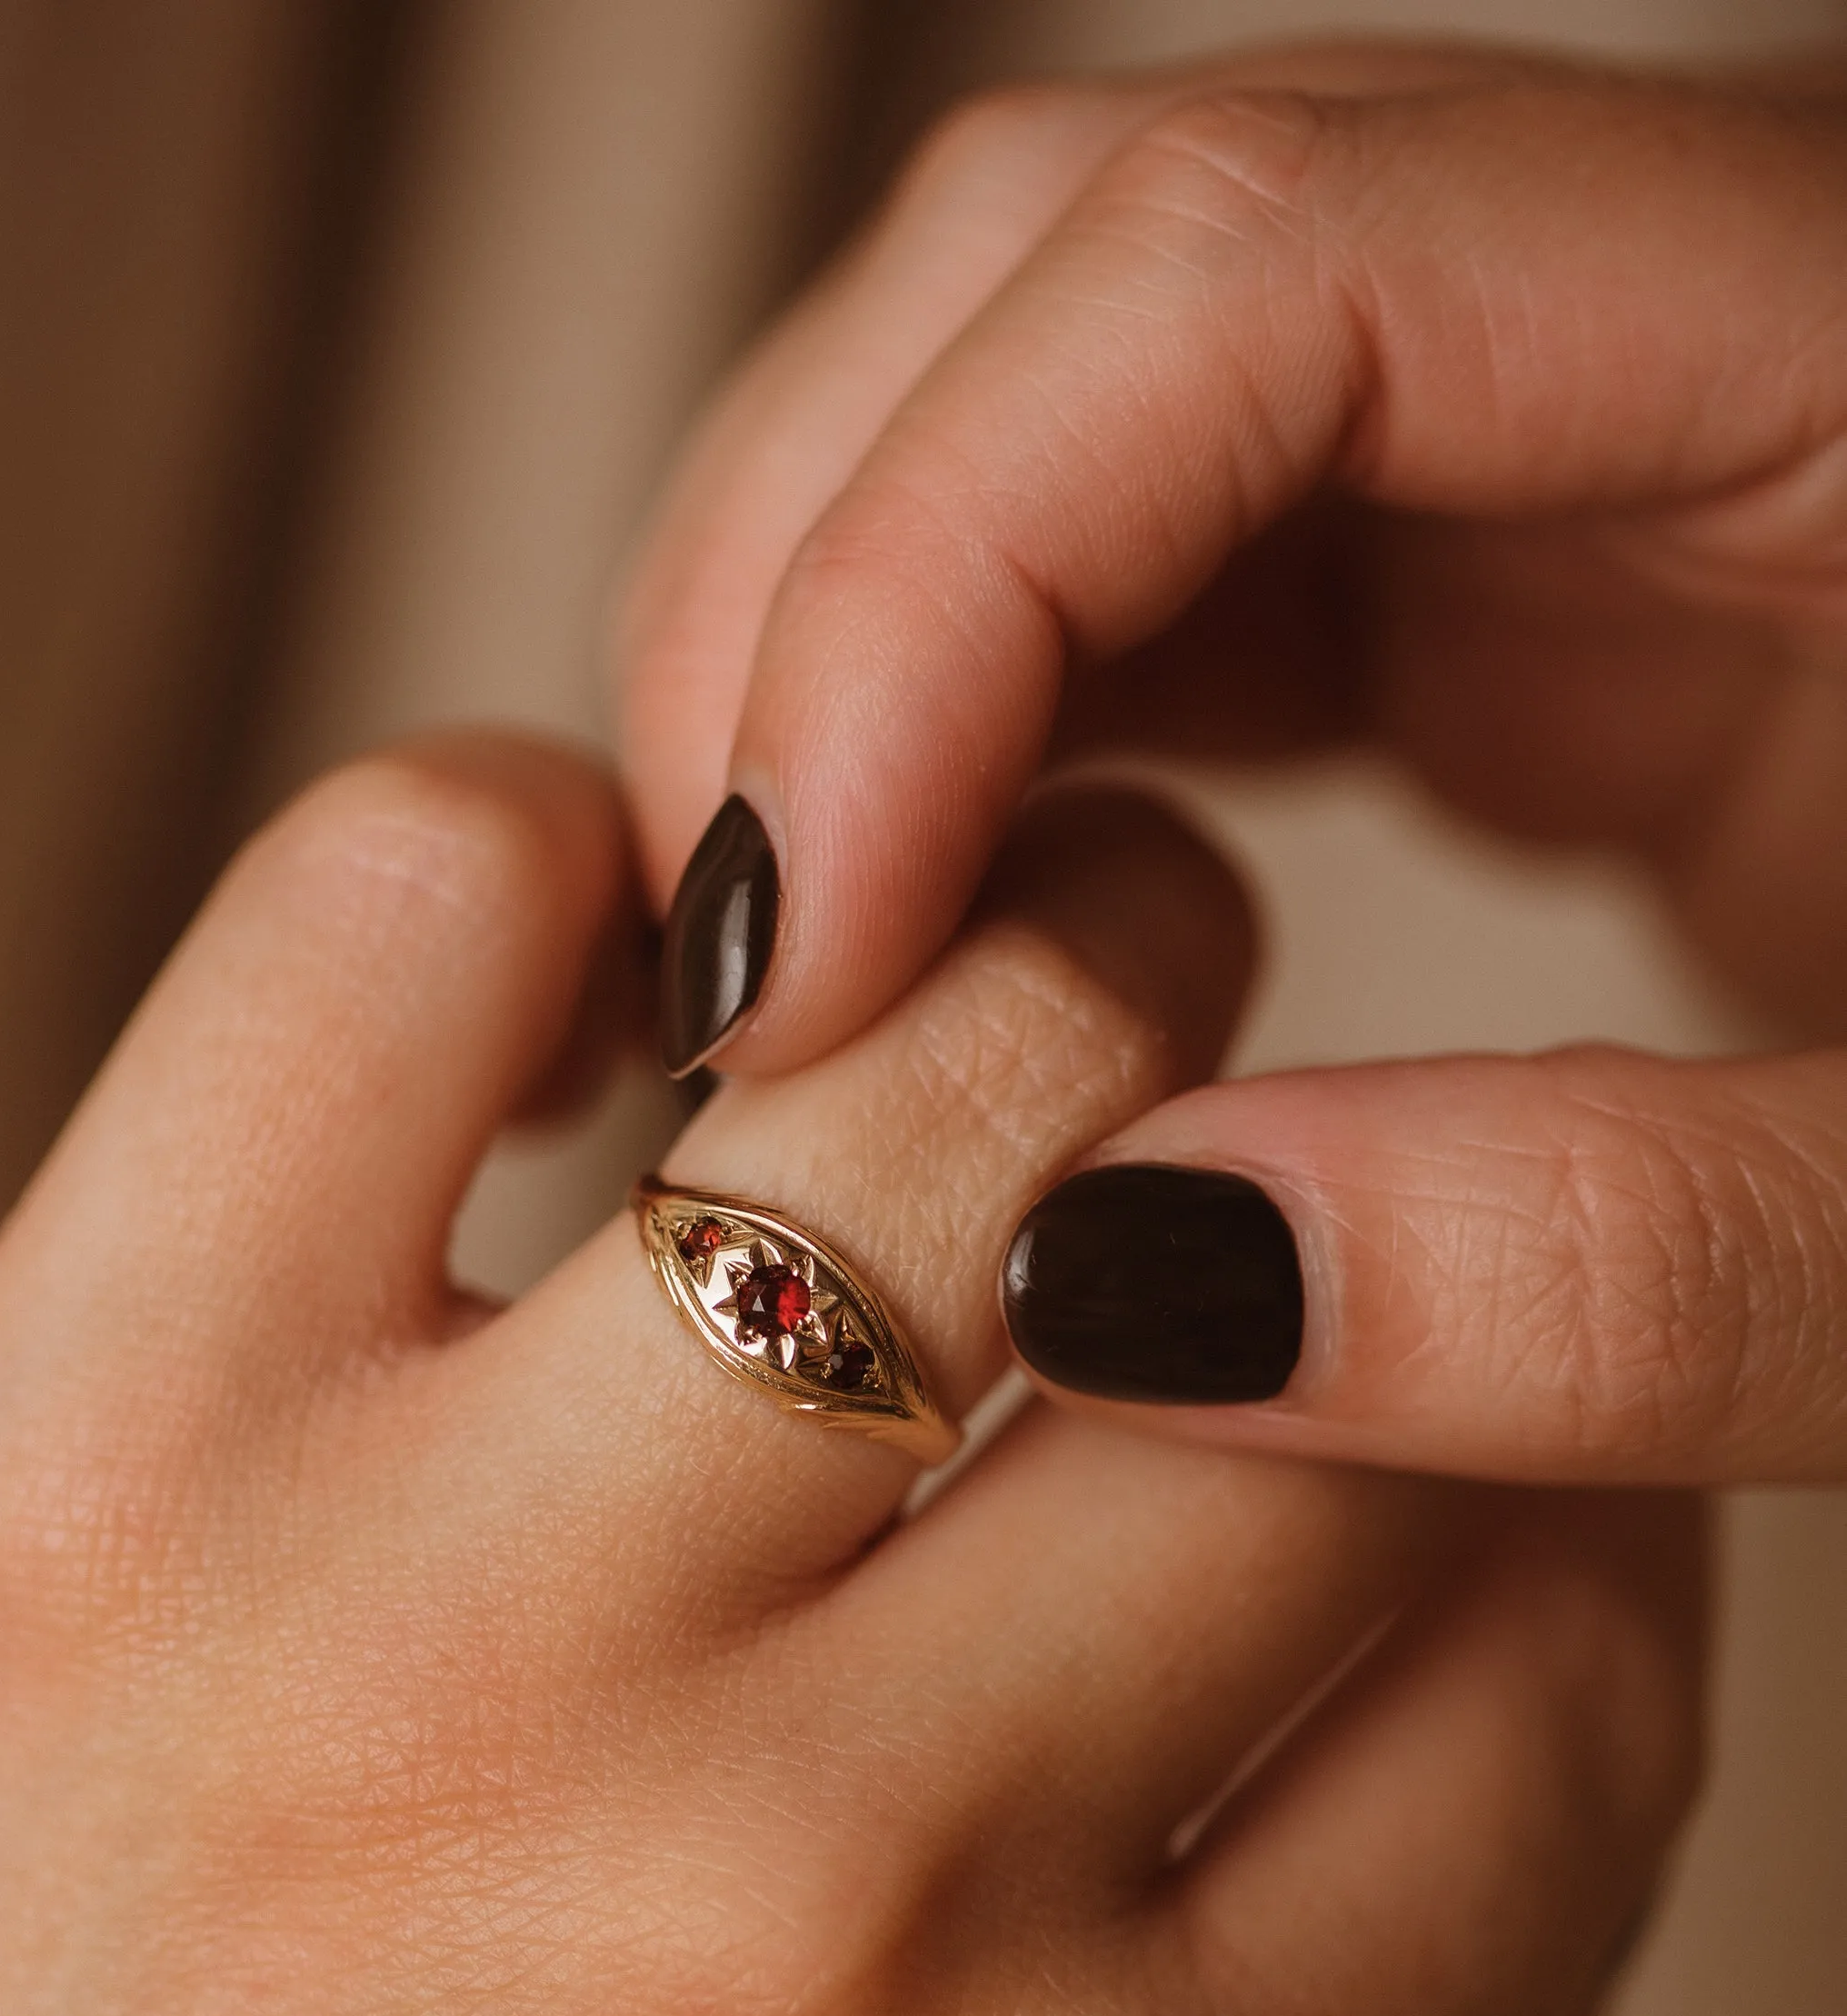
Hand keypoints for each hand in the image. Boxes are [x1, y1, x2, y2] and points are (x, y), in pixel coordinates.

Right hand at [620, 45, 1846, 1485]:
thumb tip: (1123, 1292)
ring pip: (1039, 409)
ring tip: (796, 1003)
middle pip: (1061, 271)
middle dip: (812, 603)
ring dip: (845, 679)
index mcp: (1843, 325)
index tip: (796, 943)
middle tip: (747, 997)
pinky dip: (966, 754)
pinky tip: (928, 962)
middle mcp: (1659, 311)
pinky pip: (1136, 579)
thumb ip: (1633, 1262)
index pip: (1236, 253)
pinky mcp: (1509, 586)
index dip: (923, 565)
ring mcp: (1563, 439)